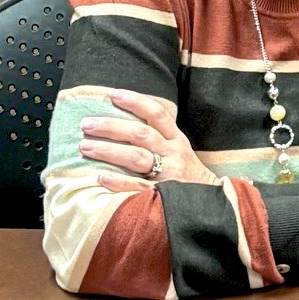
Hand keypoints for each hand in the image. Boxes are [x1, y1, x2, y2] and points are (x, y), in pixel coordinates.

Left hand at [79, 90, 215, 190]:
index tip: (112, 94)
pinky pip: (138, 187)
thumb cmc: (188, 177)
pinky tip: (100, 178)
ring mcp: (169, 174)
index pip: (157, 114)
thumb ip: (159, 139)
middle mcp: (173, 153)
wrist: (213, 204)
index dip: (135, 102)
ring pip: (137, 157)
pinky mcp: (164, 195)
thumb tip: (122, 126)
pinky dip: (118, 182)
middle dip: (111, 127)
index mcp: (176, 140)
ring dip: (109, 151)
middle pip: (140, 134)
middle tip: (86, 124)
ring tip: (86, 147)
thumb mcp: (180, 152)